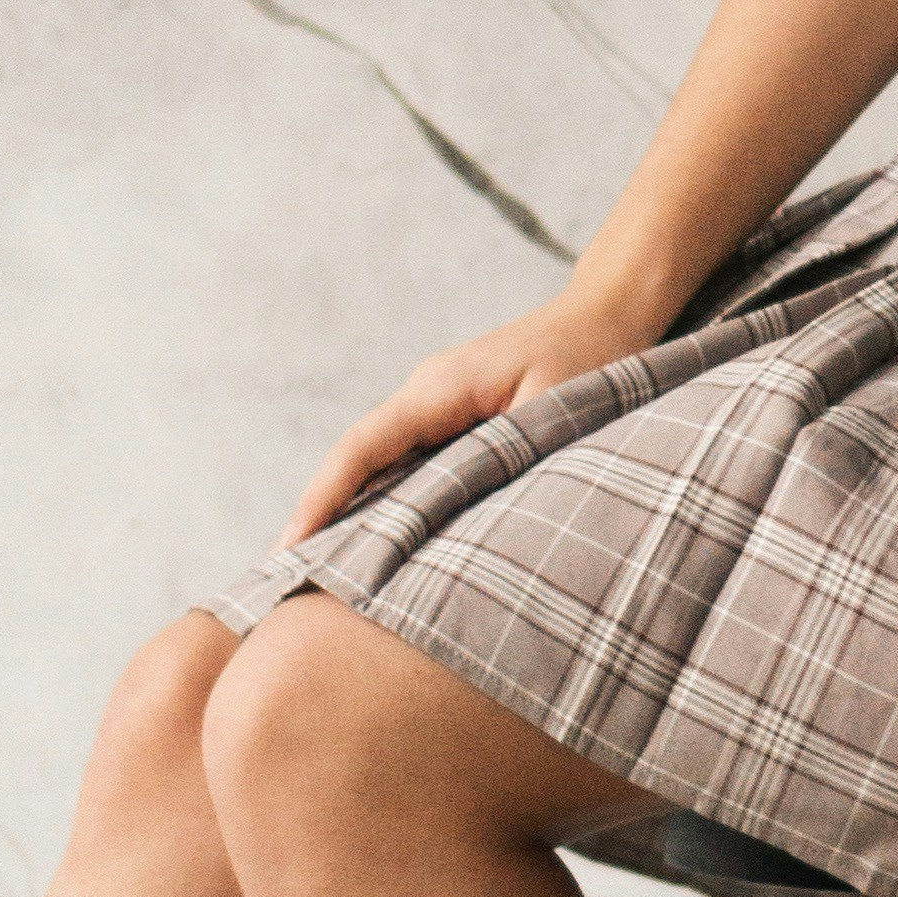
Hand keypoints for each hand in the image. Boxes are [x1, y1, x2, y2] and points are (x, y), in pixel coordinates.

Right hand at [284, 272, 678, 542]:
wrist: (612, 312)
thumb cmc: (594, 357)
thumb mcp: (558, 409)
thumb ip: (512, 456)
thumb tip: (469, 516)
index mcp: (441, 389)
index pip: (364, 448)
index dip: (324, 500)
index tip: (289, 549)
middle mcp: (427, 394)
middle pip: (358, 461)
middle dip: (321, 518)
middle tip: (285, 584)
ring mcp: (438, 405)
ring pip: (381, 465)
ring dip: (352, 514)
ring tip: (322, 579)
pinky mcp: (457, 419)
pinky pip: (409, 465)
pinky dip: (390, 503)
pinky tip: (382, 546)